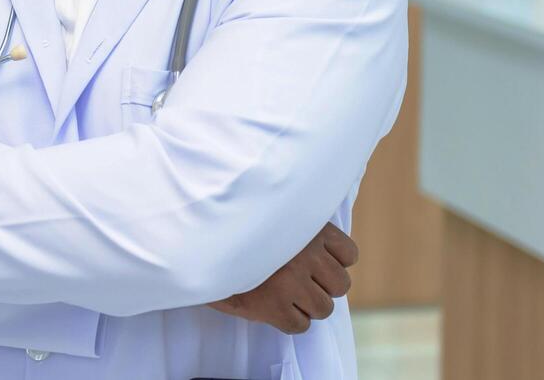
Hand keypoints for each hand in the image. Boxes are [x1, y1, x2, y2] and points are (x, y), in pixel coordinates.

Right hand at [209, 222, 358, 333]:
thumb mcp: (263, 218)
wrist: (194, 245)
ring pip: (324, 307)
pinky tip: (274, 308)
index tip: (315, 263)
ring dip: (307, 305)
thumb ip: (292, 229)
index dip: (334, 262)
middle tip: (299, 282)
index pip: (349, 254)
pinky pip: (301, 325)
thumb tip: (321, 251)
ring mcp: (292, 281)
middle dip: (322, 286)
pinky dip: (290, 321)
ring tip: (285, 295)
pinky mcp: (275, 306)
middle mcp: (304, 252)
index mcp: (305, 226)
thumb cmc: (229, 231)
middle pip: (341, 284)